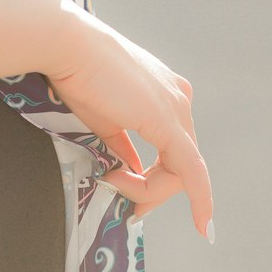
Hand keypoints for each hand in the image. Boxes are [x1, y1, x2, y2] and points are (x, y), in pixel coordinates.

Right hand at [46, 10, 212, 236]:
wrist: (68, 45)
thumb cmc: (79, 74)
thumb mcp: (105, 118)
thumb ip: (122, 145)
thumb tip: (128, 170)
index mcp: (165, 92)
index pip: (173, 149)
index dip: (155, 179)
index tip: (129, 192)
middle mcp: (179, 97)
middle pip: (181, 162)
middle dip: (154, 190)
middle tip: (126, 202)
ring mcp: (176, 107)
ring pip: (182, 171)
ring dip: (151, 191)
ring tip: (116, 183)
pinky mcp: (168, 122)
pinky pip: (191, 171)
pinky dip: (200, 199)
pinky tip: (203, 226)